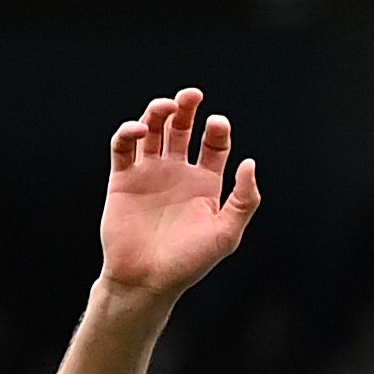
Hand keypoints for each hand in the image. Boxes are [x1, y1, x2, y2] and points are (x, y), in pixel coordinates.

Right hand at [101, 89, 259, 303]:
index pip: (214, 146)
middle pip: (181, 130)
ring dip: (158, 113)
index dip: (217, 131)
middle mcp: (177, 174)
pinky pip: (123, 147)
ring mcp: (149, 174)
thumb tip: (251, 162)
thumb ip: (244, 199)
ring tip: (167, 106)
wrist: (148, 278)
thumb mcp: (227, 231)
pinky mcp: (122, 179)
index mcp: (206, 184)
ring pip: (152, 132)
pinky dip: (129, 132)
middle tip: (192, 94)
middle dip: (187, 109)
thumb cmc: (190, 261)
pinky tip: (141, 130)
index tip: (219, 123)